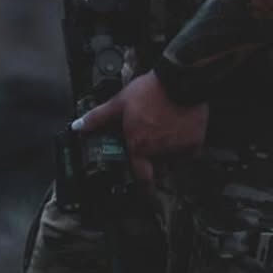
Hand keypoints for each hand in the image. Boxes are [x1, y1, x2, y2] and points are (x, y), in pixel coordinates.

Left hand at [72, 70, 207, 184]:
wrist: (180, 80)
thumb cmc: (149, 91)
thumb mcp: (120, 102)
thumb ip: (99, 117)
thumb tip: (77, 126)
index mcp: (140, 147)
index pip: (141, 178)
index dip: (142, 187)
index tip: (143, 192)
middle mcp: (159, 154)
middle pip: (158, 168)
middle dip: (155, 163)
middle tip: (154, 148)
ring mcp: (179, 150)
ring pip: (173, 160)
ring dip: (169, 154)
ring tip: (166, 133)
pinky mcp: (195, 143)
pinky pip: (189, 152)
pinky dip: (185, 146)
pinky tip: (180, 129)